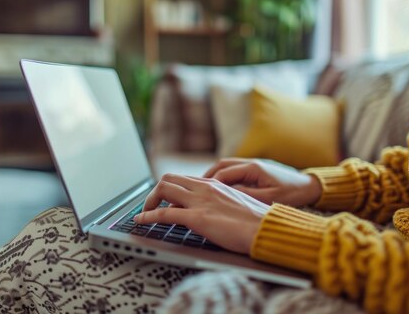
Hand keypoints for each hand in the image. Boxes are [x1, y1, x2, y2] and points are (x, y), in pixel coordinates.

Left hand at [134, 174, 268, 253]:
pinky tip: (141, 222)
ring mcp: (200, 201)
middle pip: (168, 179)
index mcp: (214, 184)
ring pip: (163, 190)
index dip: (169, 188)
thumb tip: (213, 211)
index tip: (164, 199)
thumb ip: (221, 202)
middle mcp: (204, 188)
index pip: (183, 178)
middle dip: (154, 192)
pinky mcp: (197, 218)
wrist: (267, 229)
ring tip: (143, 214)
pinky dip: (148, 217)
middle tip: (150, 206)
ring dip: (148, 202)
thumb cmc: (257, 221)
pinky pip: (164, 213)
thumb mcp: (236, 204)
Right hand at [204, 158, 321, 206]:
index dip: (209, 184)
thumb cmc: (292, 193)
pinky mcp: (256, 170)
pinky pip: (234, 171)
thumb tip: (225, 196)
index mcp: (253, 168)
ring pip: (226, 167)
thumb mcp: (269, 198)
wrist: (310, 186)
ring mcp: (253, 165)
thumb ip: (246, 196)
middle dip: (206, 177)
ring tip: (203, 190)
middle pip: (221, 166)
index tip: (199, 194)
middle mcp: (251, 163)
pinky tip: (219, 190)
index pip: (223, 173)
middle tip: (195, 190)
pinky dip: (223, 178)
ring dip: (213, 177)